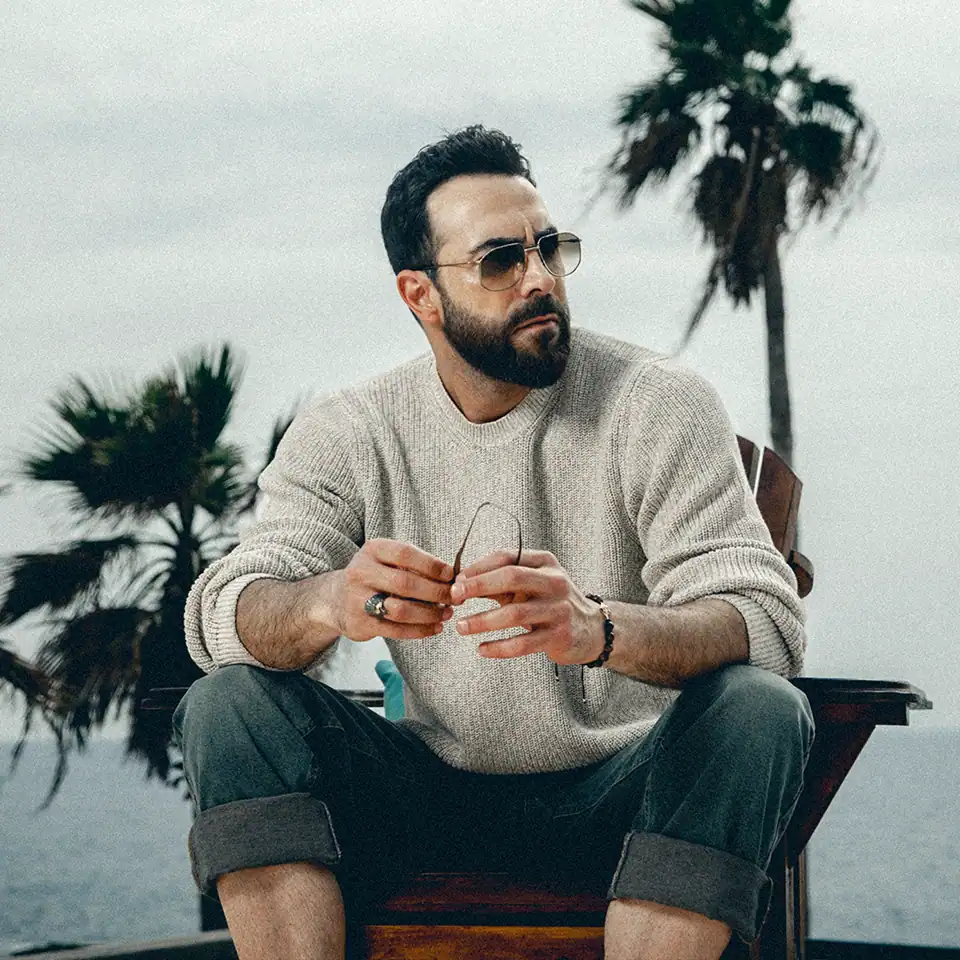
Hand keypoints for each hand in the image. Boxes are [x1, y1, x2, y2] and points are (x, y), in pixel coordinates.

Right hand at [335, 539, 454, 641]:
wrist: (334, 600)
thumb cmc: (372, 577)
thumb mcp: (386, 561)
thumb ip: (413, 565)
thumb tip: (453, 577)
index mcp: (372, 550)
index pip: (405, 554)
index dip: (431, 565)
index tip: (450, 575)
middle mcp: (361, 572)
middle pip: (406, 583)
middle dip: (436, 592)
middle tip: (455, 598)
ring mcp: (358, 599)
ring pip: (402, 609)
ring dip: (430, 614)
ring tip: (446, 614)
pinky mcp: (360, 624)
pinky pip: (396, 630)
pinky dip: (420, 630)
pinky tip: (435, 628)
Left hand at [449, 548, 604, 664]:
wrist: (591, 629)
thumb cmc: (550, 603)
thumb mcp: (531, 584)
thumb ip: (500, 582)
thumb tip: (460, 584)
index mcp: (544, 562)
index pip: (507, 557)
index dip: (478, 568)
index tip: (456, 581)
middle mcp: (554, 581)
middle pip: (511, 577)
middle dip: (478, 586)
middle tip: (454, 597)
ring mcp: (558, 609)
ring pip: (514, 613)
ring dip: (483, 621)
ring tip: (461, 627)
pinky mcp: (558, 636)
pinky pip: (523, 643)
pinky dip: (499, 647)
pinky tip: (482, 649)